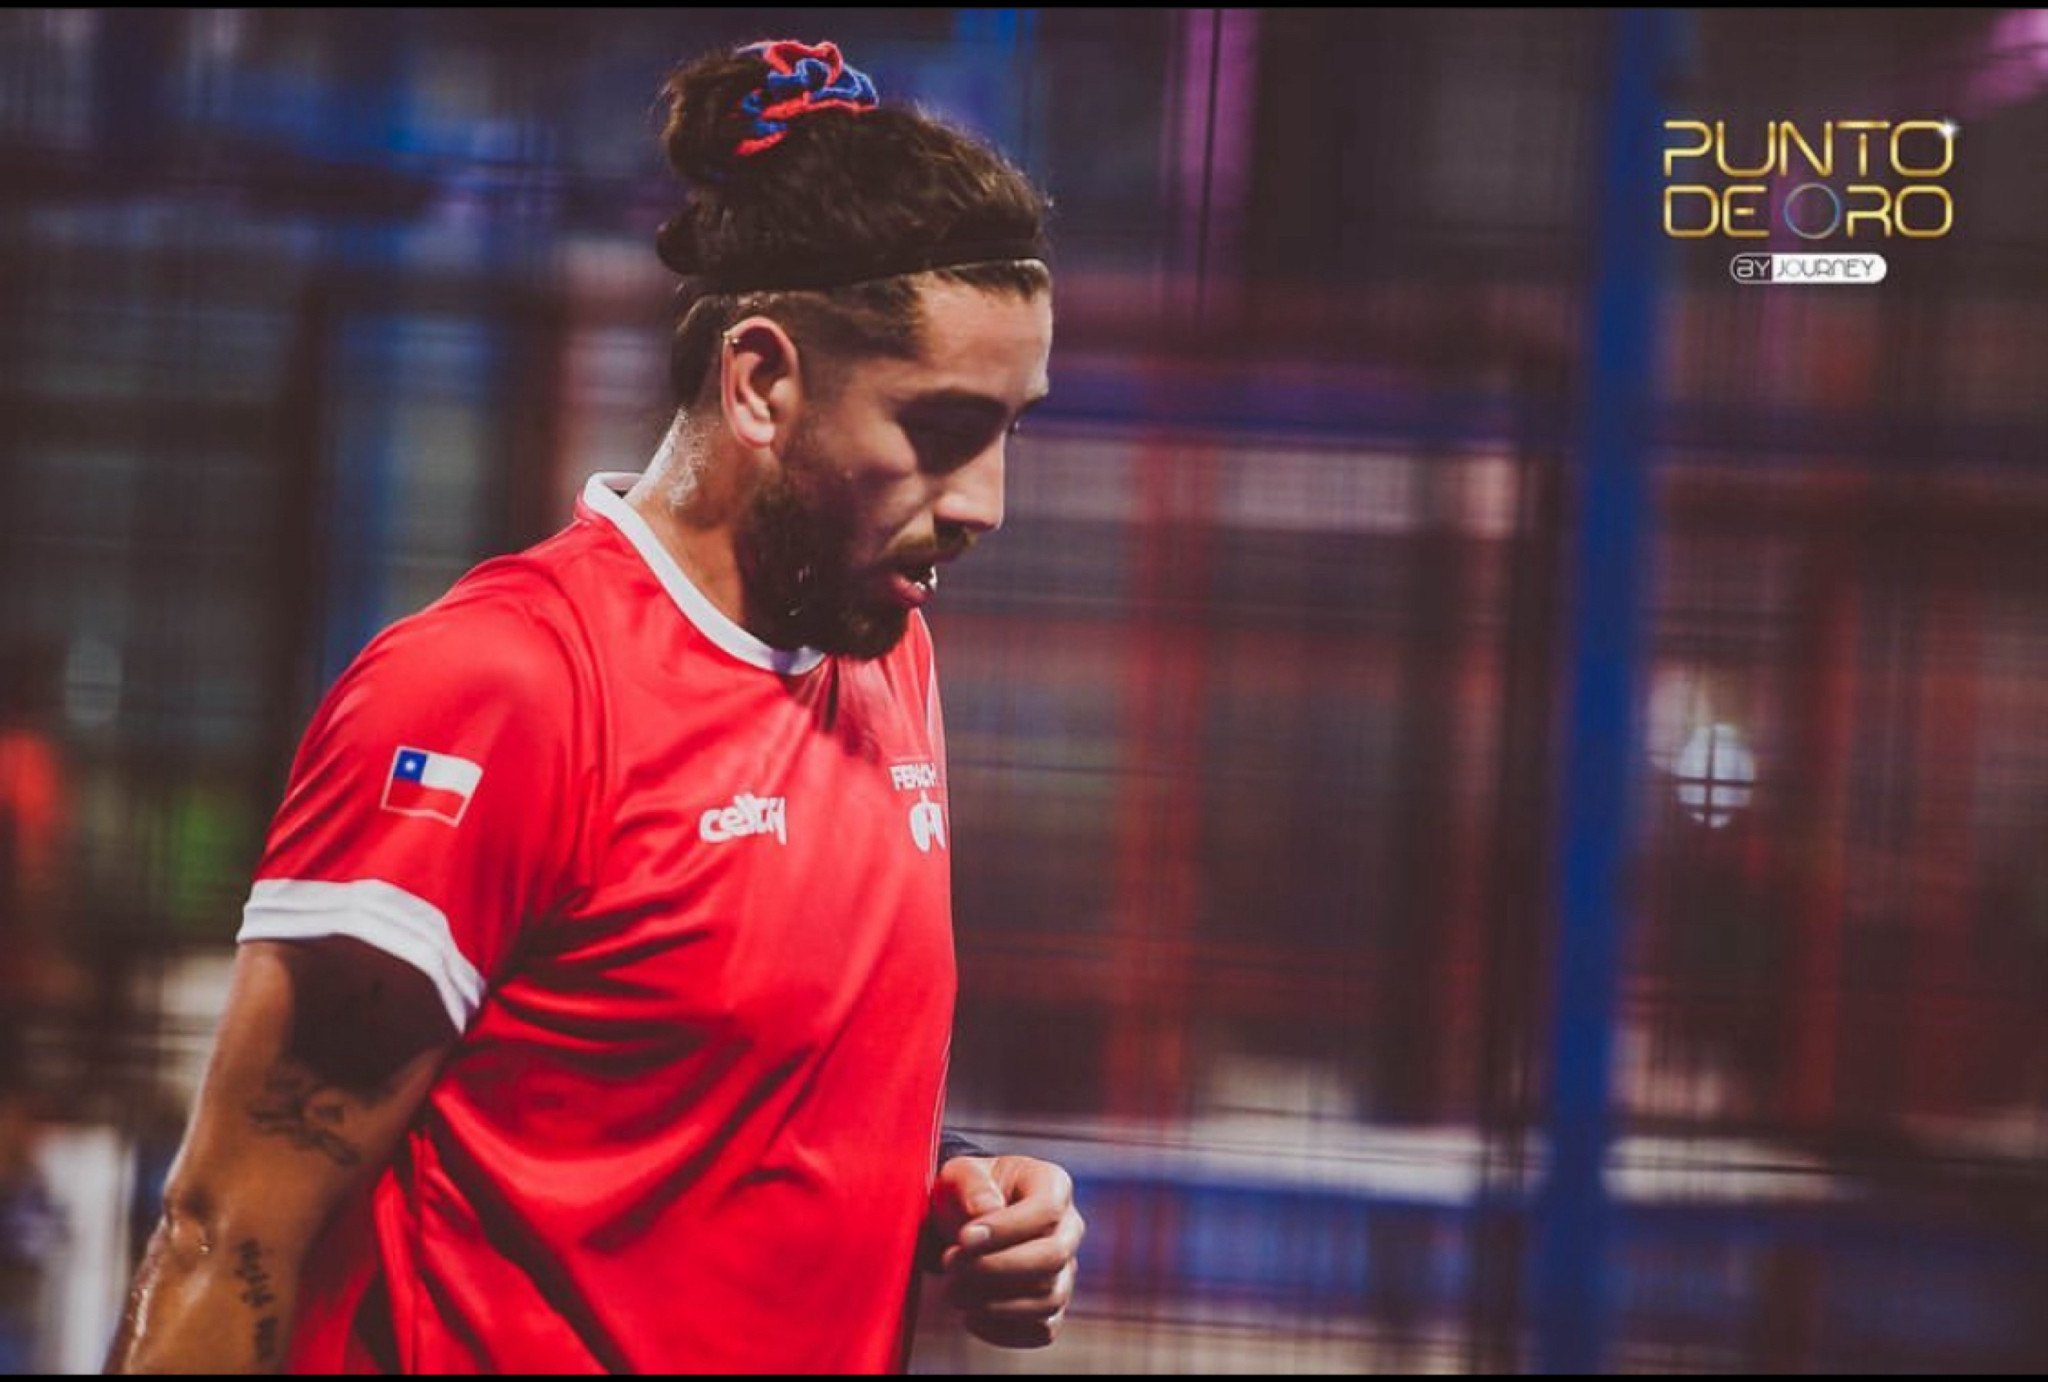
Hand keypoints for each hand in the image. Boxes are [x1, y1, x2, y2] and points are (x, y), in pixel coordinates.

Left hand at [927, 1154, 1084, 1347]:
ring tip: (954, 1292)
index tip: (963, 1238)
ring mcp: (1066, 1271)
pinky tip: (971, 1316)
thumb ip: (971, 1184)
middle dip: (996, 1268)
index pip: (1046, 1211)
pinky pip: (1042, 1330)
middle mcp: (1069, 1229)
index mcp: (1053, 1186)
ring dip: (995, 1303)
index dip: (1006, 1229)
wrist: (965, 1224)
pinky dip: (1004, 1330)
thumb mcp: (960, 1174)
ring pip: (1049, 1299)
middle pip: (1053, 1257)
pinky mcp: (1053, 1307)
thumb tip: (986, 1211)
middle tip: (951, 1266)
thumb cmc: (966, 1192)